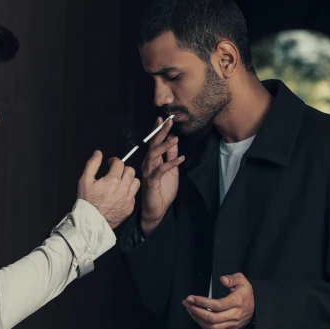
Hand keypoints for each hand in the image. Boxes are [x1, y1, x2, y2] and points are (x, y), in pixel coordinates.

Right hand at [77, 151, 139, 228]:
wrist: (91, 222)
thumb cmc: (87, 202)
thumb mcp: (85, 180)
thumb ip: (92, 164)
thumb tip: (98, 153)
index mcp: (112, 180)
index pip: (120, 163)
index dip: (114, 161)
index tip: (111, 163)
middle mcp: (123, 188)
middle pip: (131, 170)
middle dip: (123, 169)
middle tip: (116, 173)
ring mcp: (128, 199)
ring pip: (136, 182)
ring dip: (129, 180)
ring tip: (121, 183)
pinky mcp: (130, 207)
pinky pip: (134, 195)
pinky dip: (129, 193)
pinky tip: (121, 195)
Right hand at [140, 116, 184, 236]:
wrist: (156, 210)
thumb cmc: (162, 190)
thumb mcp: (171, 170)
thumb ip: (171, 156)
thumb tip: (174, 140)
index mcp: (152, 161)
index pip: (154, 143)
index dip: (158, 130)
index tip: (163, 118)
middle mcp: (148, 164)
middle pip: (153, 145)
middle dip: (161, 132)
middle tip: (169, 121)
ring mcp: (148, 172)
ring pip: (154, 155)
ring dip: (165, 146)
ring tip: (175, 139)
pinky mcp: (151, 181)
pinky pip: (161, 170)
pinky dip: (171, 163)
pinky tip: (181, 159)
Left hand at [183, 273, 254, 328]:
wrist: (256, 308)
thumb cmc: (246, 293)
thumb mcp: (242, 281)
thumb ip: (232, 278)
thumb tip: (222, 279)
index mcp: (237, 302)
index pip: (217, 305)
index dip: (202, 302)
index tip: (191, 298)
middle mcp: (235, 315)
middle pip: (212, 318)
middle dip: (196, 311)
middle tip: (187, 304)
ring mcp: (232, 324)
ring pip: (212, 326)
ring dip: (198, 319)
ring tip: (190, 310)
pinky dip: (203, 326)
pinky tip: (197, 318)